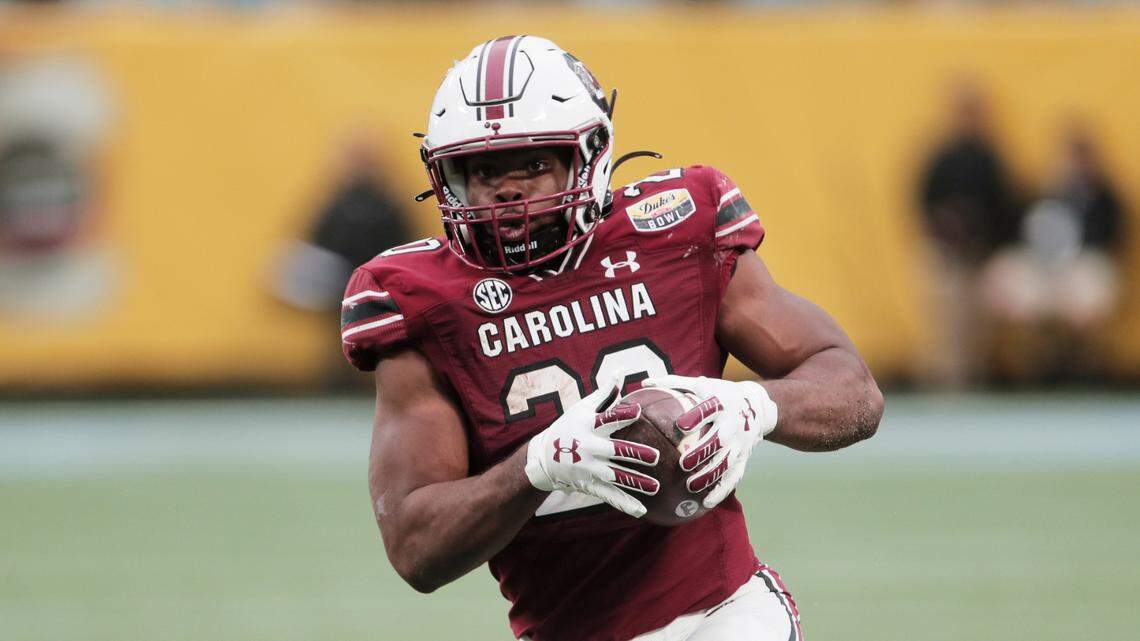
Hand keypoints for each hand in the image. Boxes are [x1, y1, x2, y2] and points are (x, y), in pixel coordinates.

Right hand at [524, 373, 660, 517]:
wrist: (543, 458)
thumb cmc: (568, 427)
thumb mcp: (582, 408)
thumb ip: (604, 392)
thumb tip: (622, 370)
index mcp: (588, 426)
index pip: (606, 418)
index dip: (622, 414)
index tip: (638, 411)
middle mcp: (588, 448)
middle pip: (615, 451)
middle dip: (635, 453)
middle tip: (656, 456)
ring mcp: (589, 469)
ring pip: (616, 476)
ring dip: (636, 482)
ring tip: (656, 486)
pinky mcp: (590, 485)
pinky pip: (610, 495)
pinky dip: (625, 503)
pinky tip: (642, 510)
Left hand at [642, 375, 776, 508]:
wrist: (758, 406)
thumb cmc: (720, 394)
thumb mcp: (701, 384)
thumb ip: (674, 383)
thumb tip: (644, 382)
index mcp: (722, 404)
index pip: (710, 409)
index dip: (698, 417)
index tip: (681, 425)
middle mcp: (734, 424)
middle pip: (720, 440)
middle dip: (704, 452)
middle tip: (683, 463)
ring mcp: (741, 444)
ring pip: (727, 462)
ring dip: (710, 475)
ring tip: (690, 486)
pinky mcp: (744, 459)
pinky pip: (734, 477)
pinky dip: (721, 491)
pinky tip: (706, 502)